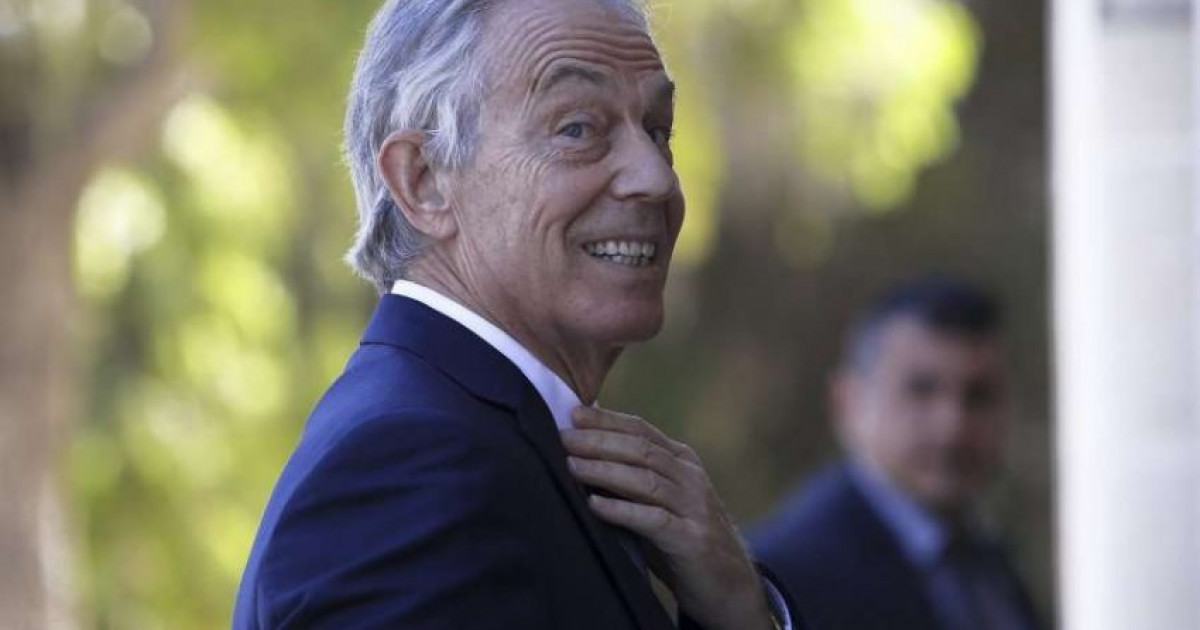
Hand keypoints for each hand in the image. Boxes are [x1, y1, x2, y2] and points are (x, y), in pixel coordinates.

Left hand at [560, 406, 774, 629]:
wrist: (730, 587)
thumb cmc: (682, 541)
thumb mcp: (660, 502)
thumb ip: (632, 479)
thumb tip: (582, 455)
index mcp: (683, 463)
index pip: (642, 431)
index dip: (608, 420)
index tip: (573, 413)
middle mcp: (691, 479)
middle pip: (641, 450)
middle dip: (600, 441)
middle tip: (563, 438)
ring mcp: (694, 509)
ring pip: (647, 480)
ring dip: (605, 471)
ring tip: (571, 466)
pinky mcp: (692, 540)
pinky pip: (654, 520)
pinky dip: (623, 511)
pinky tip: (596, 506)